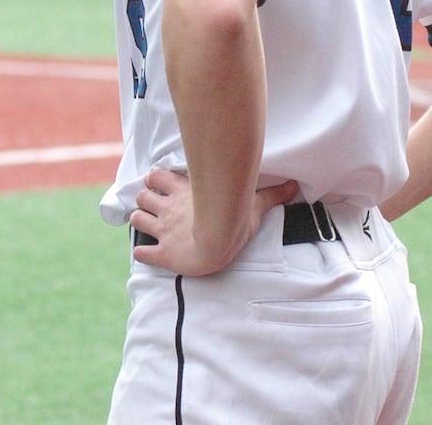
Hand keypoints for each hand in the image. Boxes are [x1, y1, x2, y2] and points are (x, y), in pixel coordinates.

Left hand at [128, 169, 298, 275]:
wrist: (217, 246)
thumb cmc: (234, 222)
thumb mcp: (253, 204)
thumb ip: (271, 194)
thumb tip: (295, 185)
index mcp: (183, 192)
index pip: (155, 176)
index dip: (154, 180)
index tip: (161, 185)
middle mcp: (168, 208)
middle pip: (141, 196)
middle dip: (145, 201)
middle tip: (155, 208)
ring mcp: (162, 230)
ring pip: (136, 219)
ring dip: (141, 221)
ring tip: (149, 226)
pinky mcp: (161, 254)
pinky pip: (142, 252)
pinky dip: (142, 253)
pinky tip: (147, 254)